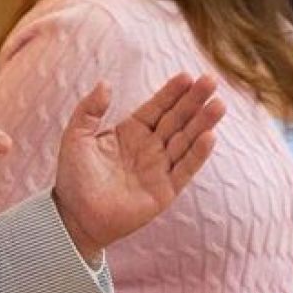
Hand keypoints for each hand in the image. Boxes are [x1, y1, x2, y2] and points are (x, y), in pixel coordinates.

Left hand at [53, 74, 223, 264]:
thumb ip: (89, 109)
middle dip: (194, 101)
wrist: (75, 217)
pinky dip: (198, 153)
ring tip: (218, 105)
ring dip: (203, 123)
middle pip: (177, 119)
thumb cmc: (73, 178)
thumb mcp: (75, 136)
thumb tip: (106, 83)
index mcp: (131, 131)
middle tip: (211, 81)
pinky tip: (209, 136)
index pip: (157, 106)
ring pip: (187, 140)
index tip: (187, 76)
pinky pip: (185, 169)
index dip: (172, 92)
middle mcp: (150, 146)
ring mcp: (160, 168)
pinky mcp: (166, 190)